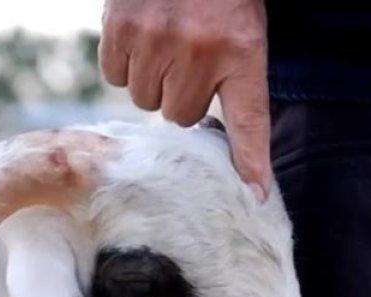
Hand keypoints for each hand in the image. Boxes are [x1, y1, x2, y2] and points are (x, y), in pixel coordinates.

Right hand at [99, 0, 270, 200]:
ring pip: (145, 98)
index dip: (251, 159)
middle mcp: (199, 48)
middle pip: (178, 115)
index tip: (255, 195)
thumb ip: (232, 81)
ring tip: (164, 40)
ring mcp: (156, 39)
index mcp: (242, 49)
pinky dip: (124, 60)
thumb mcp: (241, 28)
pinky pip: (116, 76)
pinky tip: (139, 34)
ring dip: (151, 76)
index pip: (249, 119)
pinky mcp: (120, 29)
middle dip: (180, 92)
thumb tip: (224, 151)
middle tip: (188, 57)